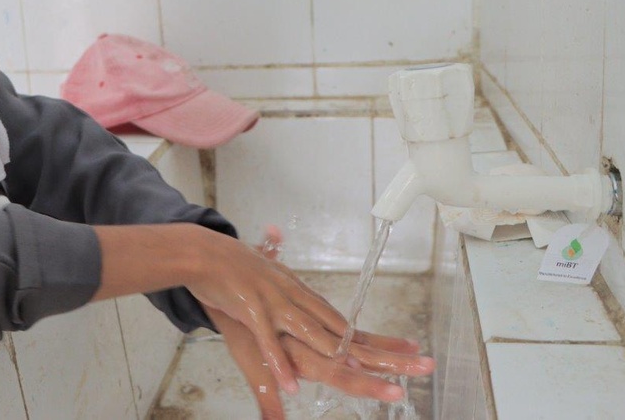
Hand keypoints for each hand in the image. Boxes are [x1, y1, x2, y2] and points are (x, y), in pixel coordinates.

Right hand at [197, 227, 432, 417]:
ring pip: (315, 338)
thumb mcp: (260, 279)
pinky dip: (278, 364)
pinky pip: (268, 343)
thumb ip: (274, 264)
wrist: (202, 252)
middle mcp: (298, 304)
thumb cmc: (232, 269)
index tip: (411, 350)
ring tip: (371, 380)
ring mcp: (276, 306)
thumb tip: (278, 238)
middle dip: (385, 355)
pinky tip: (291, 386)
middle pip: (345, 337)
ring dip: (343, 361)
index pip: (348, 328)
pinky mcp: (251, 310)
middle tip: (422, 364)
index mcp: (303, 302)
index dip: (380, 342)